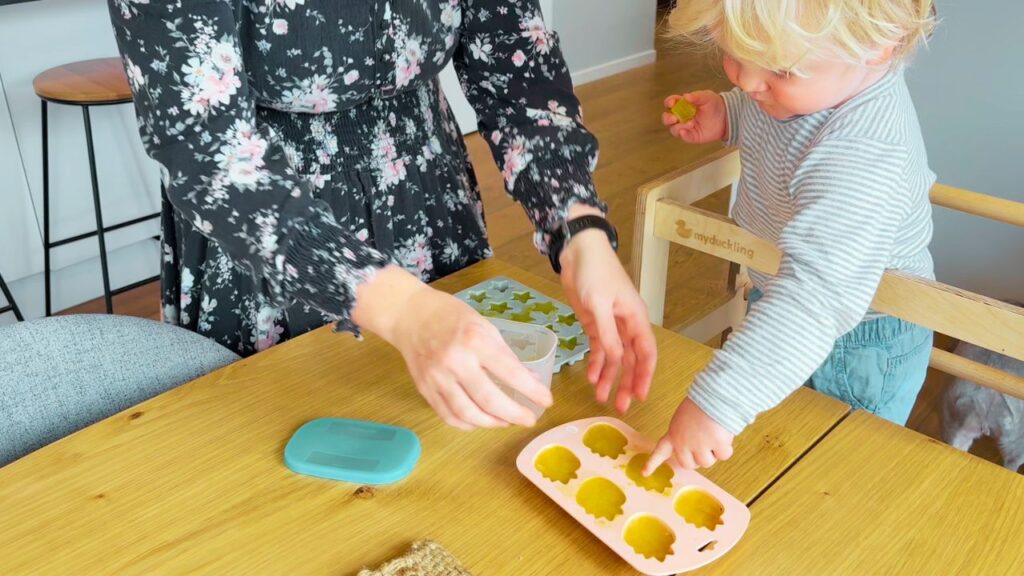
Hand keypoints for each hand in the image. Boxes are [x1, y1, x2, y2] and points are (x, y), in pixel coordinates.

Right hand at [354, 266, 551, 429]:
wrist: (409, 315)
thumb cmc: (450, 316)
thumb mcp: (484, 326)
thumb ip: (504, 354)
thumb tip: (529, 380)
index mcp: (475, 340)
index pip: (509, 372)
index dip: (531, 391)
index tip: (546, 401)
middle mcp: (455, 361)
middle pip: (488, 400)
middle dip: (514, 414)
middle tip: (529, 419)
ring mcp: (437, 378)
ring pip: (468, 414)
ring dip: (492, 423)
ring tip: (507, 422)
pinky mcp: (425, 389)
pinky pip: (448, 416)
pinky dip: (468, 424)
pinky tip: (481, 422)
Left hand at [559, 206, 656, 413]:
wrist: (578, 251)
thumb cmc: (595, 272)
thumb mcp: (599, 304)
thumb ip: (608, 334)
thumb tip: (616, 360)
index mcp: (636, 318)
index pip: (646, 352)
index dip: (645, 375)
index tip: (640, 396)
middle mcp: (626, 324)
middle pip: (631, 360)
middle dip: (626, 383)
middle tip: (620, 407)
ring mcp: (610, 325)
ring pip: (614, 357)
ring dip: (609, 377)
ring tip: (601, 398)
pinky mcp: (594, 323)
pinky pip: (599, 348)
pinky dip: (595, 363)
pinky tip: (591, 377)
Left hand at [644, 398, 733, 472]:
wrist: (714, 395)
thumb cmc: (701, 404)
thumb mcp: (683, 419)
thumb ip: (684, 435)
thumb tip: (697, 451)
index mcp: (674, 434)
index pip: (660, 451)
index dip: (652, 463)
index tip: (644, 473)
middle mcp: (683, 443)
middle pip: (690, 465)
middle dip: (698, 458)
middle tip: (705, 444)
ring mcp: (699, 445)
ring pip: (707, 463)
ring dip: (713, 452)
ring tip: (713, 434)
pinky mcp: (716, 445)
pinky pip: (723, 455)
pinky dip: (726, 447)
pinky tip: (723, 433)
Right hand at [662, 91, 726, 143]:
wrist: (726, 117)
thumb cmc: (714, 105)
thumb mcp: (706, 97)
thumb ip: (696, 96)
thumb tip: (685, 96)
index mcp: (682, 104)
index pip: (670, 103)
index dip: (669, 103)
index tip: (672, 103)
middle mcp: (681, 116)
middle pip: (667, 119)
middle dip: (668, 118)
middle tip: (674, 118)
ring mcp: (685, 127)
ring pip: (673, 129)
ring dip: (678, 127)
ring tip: (690, 123)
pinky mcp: (691, 136)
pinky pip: (684, 137)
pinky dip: (683, 135)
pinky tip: (685, 131)